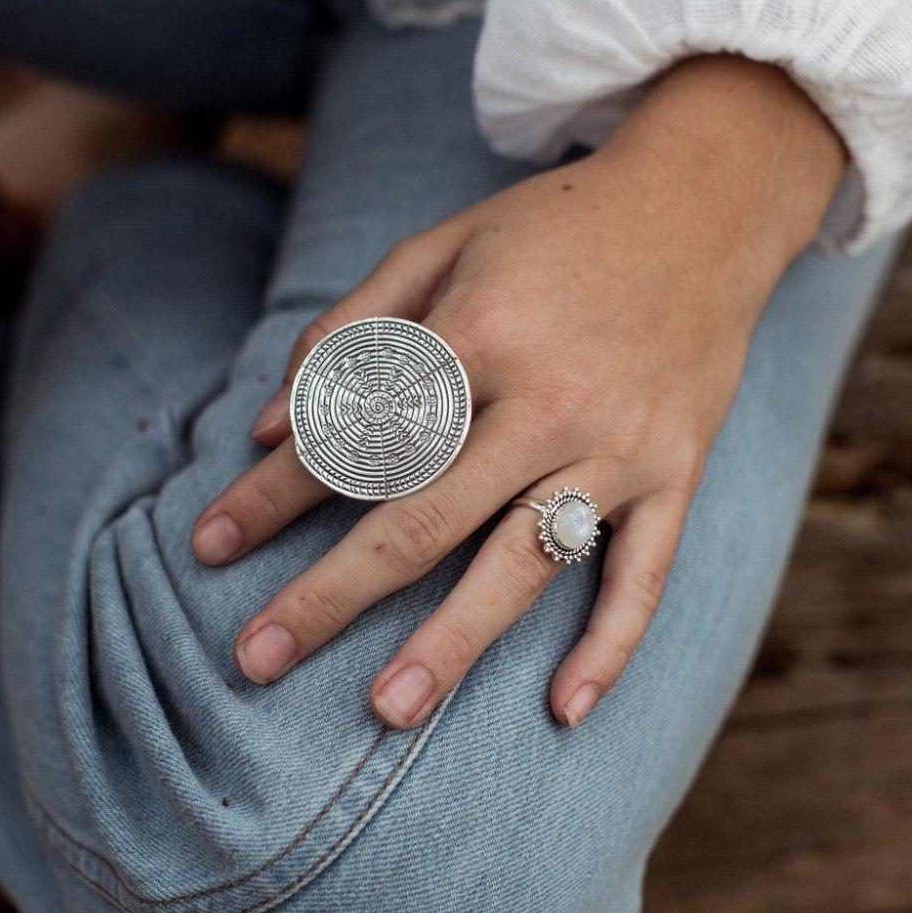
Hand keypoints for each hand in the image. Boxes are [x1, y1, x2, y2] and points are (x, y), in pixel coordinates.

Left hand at [192, 55, 843, 728]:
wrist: (702, 202)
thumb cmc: (555, 226)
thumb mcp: (440, 245)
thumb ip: (348, 328)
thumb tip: (265, 424)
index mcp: (481, 332)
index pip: (356, 433)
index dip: (270, 490)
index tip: (209, 543)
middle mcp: (549, 399)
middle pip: (423, 519)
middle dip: (330, 592)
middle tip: (258, 657)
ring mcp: (619, 445)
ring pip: (524, 563)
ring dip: (452, 642)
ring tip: (387, 710)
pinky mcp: (677, 471)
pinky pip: (645, 572)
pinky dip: (610, 645)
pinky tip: (565, 709)